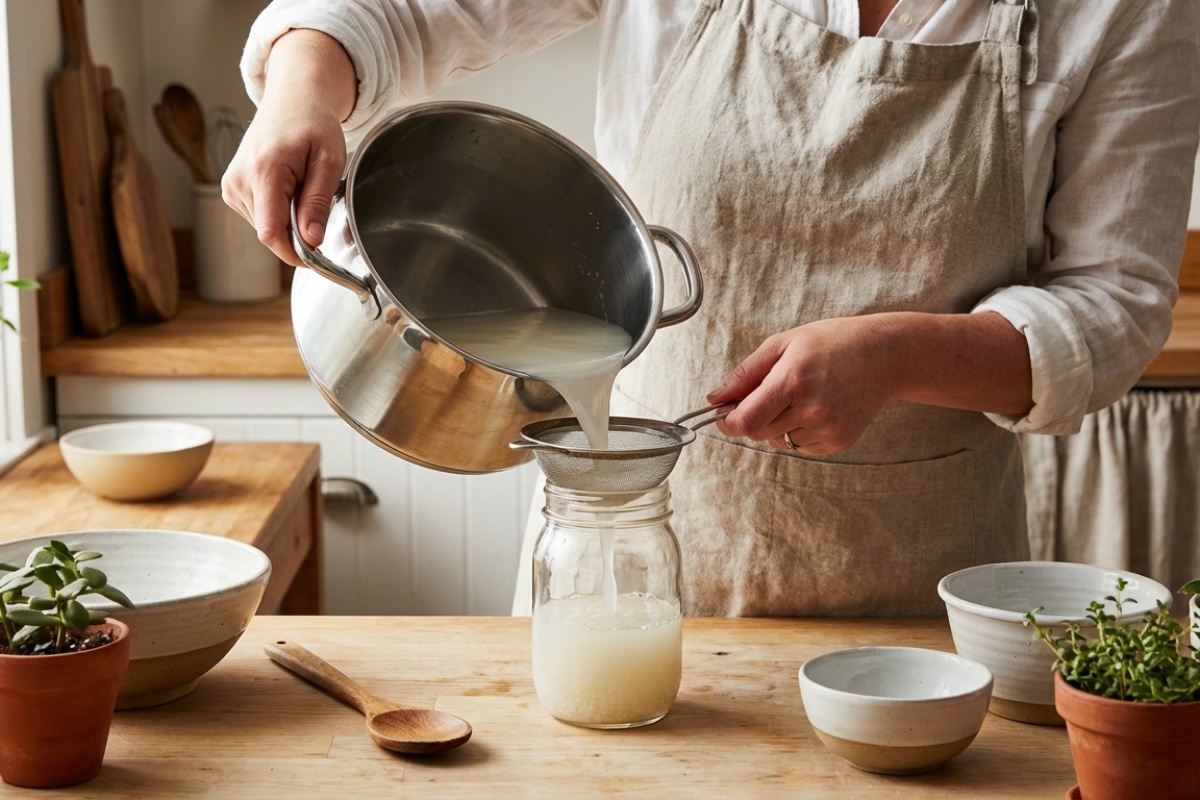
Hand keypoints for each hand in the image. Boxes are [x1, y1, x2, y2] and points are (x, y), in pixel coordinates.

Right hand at [221, 30, 356, 264]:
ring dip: (288, 221)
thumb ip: (317, 202)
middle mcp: (240, 180)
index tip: (318, 257)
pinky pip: (259, 218)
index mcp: (264, 171)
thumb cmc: (313, 125)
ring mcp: (231, 185)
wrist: (292, 101)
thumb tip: (311, 240)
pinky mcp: (230, 189)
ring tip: (301, 188)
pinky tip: (287, 188)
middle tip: (317, 206)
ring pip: (265, 229)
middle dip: (297, 233)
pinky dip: (277, 212)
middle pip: (270, 234)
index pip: (271, 233)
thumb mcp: (329, 161)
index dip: (296, 252)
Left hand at [706, 316, 900, 455]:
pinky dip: (798, 432)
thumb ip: (745, 373)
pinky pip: (800, 447)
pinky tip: (815, 408)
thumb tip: (715, 398)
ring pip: (778, 442)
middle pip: (758, 433)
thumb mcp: (783, 343)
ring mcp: (827, 429)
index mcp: (793, 380)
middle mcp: (811, 409)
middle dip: (752, 418)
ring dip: (777, 425)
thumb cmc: (833, 343)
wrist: (885, 356)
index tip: (725, 414)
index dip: (728, 422)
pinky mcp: (839, 442)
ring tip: (799, 397)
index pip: (746, 420)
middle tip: (766, 396)